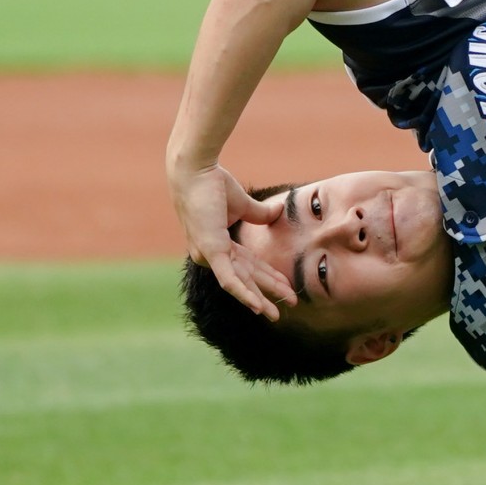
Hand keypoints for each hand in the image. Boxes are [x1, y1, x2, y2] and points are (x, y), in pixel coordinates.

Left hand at [171, 162, 292, 318]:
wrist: (195, 170)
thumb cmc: (212, 183)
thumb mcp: (242, 204)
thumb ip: (259, 213)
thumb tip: (280, 210)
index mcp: (219, 245)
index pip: (249, 265)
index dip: (270, 275)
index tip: (288, 285)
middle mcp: (211, 256)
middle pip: (247, 277)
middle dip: (270, 291)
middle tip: (290, 304)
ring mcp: (209, 256)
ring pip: (240, 282)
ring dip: (259, 299)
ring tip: (276, 314)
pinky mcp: (211, 252)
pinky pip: (228, 279)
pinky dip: (244, 294)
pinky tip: (258, 307)